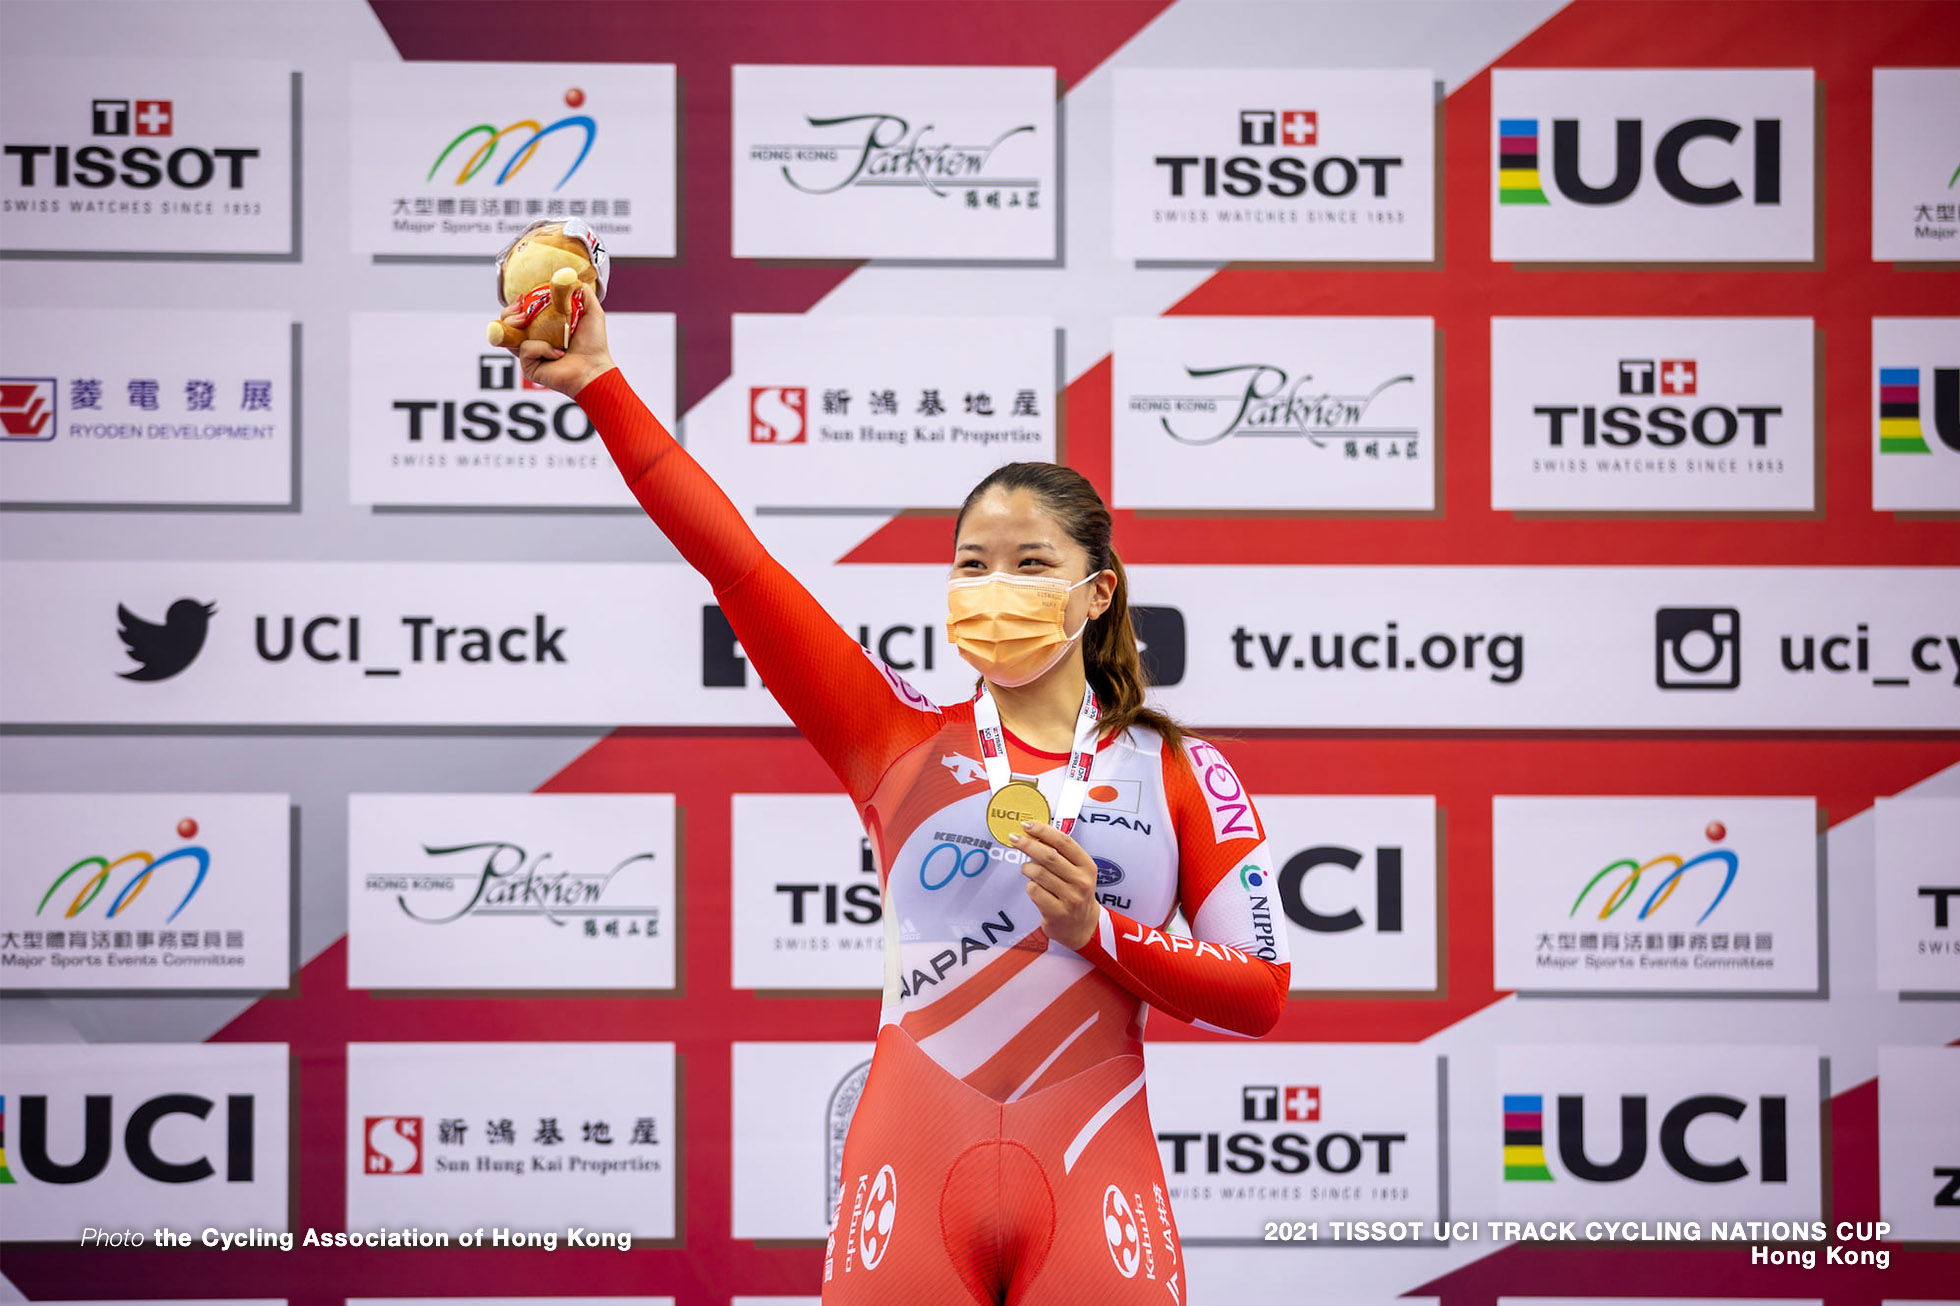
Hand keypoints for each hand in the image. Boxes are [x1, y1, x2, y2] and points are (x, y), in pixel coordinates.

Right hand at [493, 290, 615, 397]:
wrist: (594, 368)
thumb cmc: (594, 345)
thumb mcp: (591, 312)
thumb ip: (583, 293)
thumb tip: (571, 277)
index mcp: (545, 327)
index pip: (521, 313)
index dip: (516, 304)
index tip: (521, 297)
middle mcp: (535, 340)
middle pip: (508, 324)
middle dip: (508, 313)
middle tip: (520, 311)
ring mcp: (531, 355)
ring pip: (509, 336)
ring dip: (515, 325)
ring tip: (526, 321)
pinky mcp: (530, 367)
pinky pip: (526, 349)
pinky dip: (541, 348)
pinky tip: (557, 353)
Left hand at [1011, 820, 1100, 950]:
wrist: (1083, 926)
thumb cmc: (1075, 893)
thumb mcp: (1077, 871)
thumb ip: (1060, 854)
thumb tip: (1035, 834)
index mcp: (1087, 866)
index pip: (1064, 842)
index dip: (1044, 831)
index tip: (1027, 825)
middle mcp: (1081, 882)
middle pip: (1049, 856)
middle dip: (1028, 845)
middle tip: (1014, 839)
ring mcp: (1070, 899)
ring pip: (1038, 873)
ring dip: (1027, 868)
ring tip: (1028, 870)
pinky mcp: (1057, 913)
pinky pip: (1034, 891)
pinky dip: (1030, 886)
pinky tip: (1035, 888)